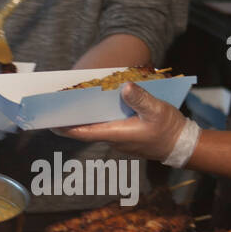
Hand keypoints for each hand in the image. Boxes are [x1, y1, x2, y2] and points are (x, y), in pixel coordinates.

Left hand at [62, 81, 194, 162]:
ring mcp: (119, 139)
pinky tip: (95, 105)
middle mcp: (114, 139)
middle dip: (71, 119)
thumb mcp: (157, 109)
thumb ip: (140, 98)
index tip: (49, 122)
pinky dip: (98, 117)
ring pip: (96, 127)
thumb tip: (124, 87)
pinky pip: (106, 126)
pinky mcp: (125, 137)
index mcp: (116, 133)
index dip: (65, 128)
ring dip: (84, 117)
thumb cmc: (168, 129)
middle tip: (54, 106)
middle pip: (86, 129)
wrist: (182, 145)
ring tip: (70, 102)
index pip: (83, 132)